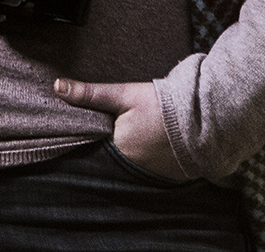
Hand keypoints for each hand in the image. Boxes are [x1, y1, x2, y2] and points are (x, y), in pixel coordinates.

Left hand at [52, 77, 183, 179]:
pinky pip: (155, 171)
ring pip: (135, 167)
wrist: (207, 117)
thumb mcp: (125, 94)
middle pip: (116, 158)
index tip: (96, 129)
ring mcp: (156, 175)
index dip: (96, 138)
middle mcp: (135, 168)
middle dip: (114, 148)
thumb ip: (91, 94)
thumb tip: (57, 87)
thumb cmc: (163, 104)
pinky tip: (155, 148)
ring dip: (134, 156)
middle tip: (122, 132)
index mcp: (120, 148)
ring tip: (140, 140)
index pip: (98, 147)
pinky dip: (152, 162)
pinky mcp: (173, 177)